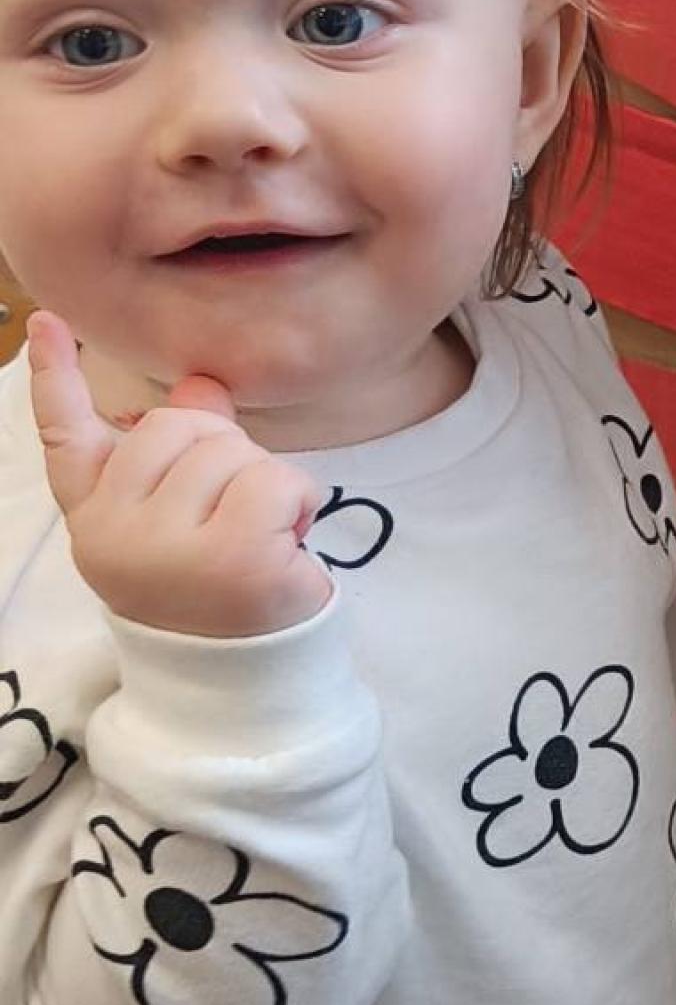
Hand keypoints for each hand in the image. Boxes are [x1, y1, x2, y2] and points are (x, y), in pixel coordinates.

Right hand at [25, 309, 335, 640]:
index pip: (65, 435)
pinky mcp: (231, 560)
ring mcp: (167, 548)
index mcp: (96, 517)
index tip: (47, 321)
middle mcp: (114, 533)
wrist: (245, 684)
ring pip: (229, 449)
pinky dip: (299, 501)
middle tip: (233, 516)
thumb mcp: (190, 518)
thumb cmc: (216, 590)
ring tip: (260, 537)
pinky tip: (288, 544)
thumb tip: (200, 386)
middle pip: (176, 425)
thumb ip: (187, 451)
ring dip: (264, 483)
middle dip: (222, 454)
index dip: (56, 375)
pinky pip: (276, 479)